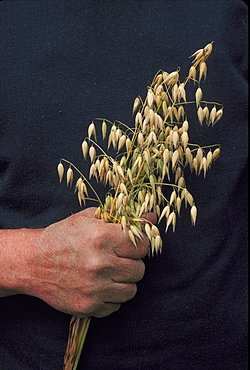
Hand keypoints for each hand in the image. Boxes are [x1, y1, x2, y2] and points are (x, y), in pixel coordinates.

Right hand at [25, 208, 154, 317]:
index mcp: (102, 237)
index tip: (129, 245)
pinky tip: (98, 286)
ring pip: (131, 290)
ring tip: (108, 273)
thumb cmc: (62, 236)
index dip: (138, 244)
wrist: (33, 262)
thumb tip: (153, 217)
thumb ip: (123, 218)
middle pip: (140, 269)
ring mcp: (94, 288)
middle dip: (131, 263)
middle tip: (116, 259)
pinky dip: (110, 298)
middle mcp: (100, 264)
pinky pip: (115, 306)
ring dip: (123, 282)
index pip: (143, 245)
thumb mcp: (89, 218)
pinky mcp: (87, 306)